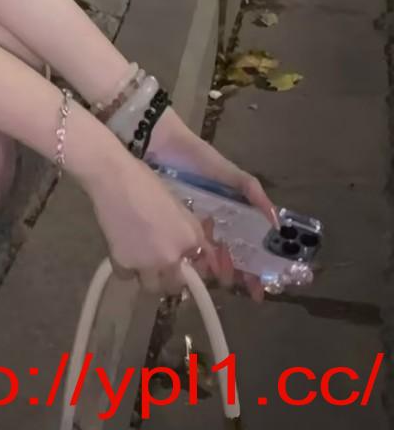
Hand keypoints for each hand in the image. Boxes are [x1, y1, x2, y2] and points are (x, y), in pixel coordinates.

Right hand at [83, 149, 210, 296]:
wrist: (113, 177)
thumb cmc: (146, 182)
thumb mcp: (178, 206)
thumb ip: (190, 233)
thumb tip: (196, 251)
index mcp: (191, 239)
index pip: (199, 270)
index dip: (189, 268)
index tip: (182, 266)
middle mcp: (173, 256)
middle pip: (175, 285)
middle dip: (169, 277)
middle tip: (160, 264)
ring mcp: (148, 263)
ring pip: (152, 287)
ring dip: (148, 277)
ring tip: (140, 260)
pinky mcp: (124, 263)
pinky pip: (127, 276)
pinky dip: (125, 267)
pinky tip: (122, 250)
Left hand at [144, 107, 277, 301]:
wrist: (158, 144)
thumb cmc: (195, 157)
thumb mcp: (228, 172)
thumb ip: (252, 190)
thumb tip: (276, 221)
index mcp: (228, 211)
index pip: (245, 247)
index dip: (253, 269)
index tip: (258, 290)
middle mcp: (210, 221)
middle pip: (227, 256)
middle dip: (235, 274)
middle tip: (235, 286)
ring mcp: (188, 224)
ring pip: (204, 255)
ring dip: (212, 269)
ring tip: (218, 279)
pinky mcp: (169, 221)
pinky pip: (181, 244)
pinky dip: (189, 257)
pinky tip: (192, 266)